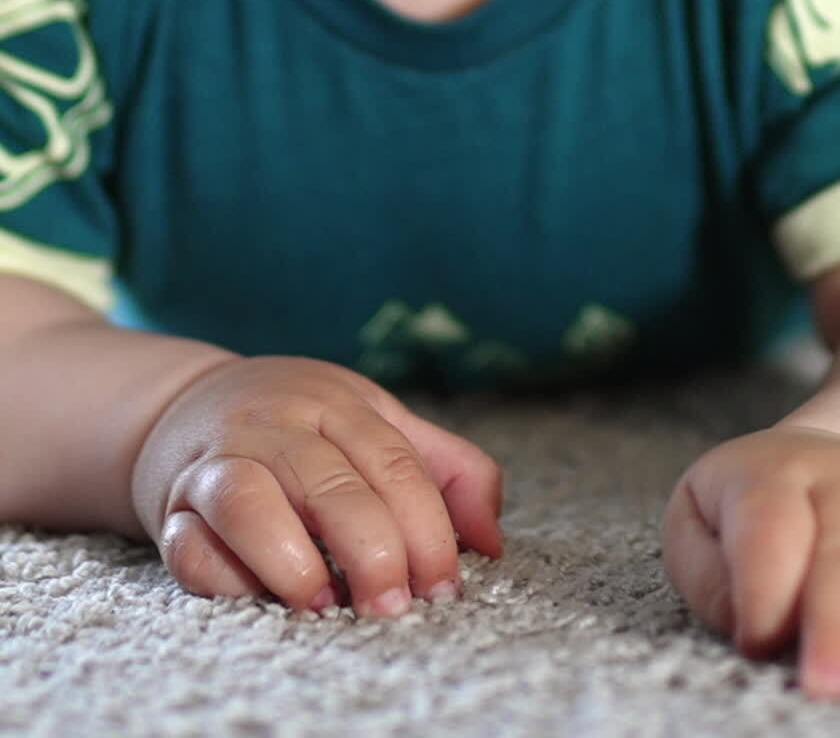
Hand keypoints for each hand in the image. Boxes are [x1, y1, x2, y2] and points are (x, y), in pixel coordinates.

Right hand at [131, 355, 502, 614]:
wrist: (183, 404)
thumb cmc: (301, 426)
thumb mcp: (376, 421)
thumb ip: (444, 470)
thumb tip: (492, 541)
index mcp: (338, 405)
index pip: (393, 463)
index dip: (426, 529)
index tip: (444, 588)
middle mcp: (277, 426)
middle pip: (331, 486)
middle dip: (372, 553)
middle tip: (394, 609)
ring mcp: (218, 461)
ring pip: (249, 503)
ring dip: (290, 562)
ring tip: (324, 606)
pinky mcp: (173, 506)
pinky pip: (188, 544)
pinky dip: (220, 576)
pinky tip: (255, 598)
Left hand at [661, 425, 839, 696]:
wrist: (821, 455)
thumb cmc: (749, 510)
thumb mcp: (699, 521)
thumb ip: (710, 571)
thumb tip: (750, 623)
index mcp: (771, 475)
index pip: (769, 526)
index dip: (762, 587)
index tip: (756, 643)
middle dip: (837, 619)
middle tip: (827, 686)